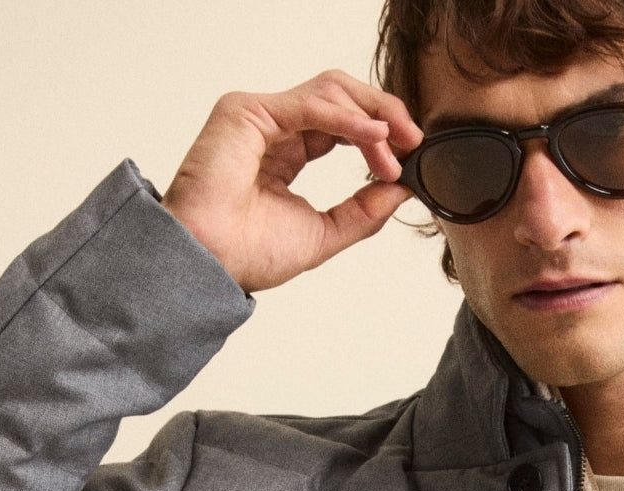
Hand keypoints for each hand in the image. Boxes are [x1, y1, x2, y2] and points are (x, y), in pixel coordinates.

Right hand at [161, 70, 423, 294]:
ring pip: (330, 91)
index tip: (409, 159)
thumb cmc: (246, 254)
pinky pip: (311, 104)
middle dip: (384, 113)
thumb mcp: (325, 233)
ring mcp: (259, 117)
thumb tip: (401, 189)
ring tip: (393, 152)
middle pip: (341, 96)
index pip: (343, 126)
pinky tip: (374, 136)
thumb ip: (363, 210)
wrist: (210, 265)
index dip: (380, 136)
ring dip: (371, 118)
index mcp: (287, 153)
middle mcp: (274, 129)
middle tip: (414, 141)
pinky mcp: (247, 112)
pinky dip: (349, 118)